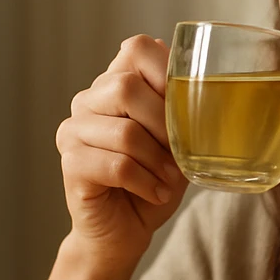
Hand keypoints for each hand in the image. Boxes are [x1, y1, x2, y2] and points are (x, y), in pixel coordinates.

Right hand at [56, 34, 189, 268]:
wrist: (124, 231)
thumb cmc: (153, 181)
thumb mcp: (177, 143)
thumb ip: (183, 113)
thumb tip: (208, 91)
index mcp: (115, 84)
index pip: (136, 48)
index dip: (166, 70)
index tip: (186, 104)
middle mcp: (88, 100)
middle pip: (126, 87)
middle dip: (164, 123)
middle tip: (179, 153)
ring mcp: (74, 130)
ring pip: (125, 132)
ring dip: (157, 160)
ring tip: (168, 179)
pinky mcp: (71, 163)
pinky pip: (116, 165)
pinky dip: (144, 182)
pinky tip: (155, 192)